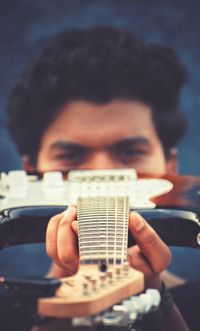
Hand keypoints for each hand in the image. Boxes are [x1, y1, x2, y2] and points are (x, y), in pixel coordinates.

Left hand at [46, 206, 170, 288]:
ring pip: (56, 252)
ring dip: (59, 227)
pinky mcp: (72, 264)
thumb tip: (132, 217)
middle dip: (65, 227)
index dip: (81, 236)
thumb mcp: (158, 257)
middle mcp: (92, 274)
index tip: (80, 220)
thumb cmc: (145, 268)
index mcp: (112, 272)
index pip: (89, 257)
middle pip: (65, 255)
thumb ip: (149, 238)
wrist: (137, 281)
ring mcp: (80, 270)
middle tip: (75, 208)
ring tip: (71, 210)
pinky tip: (66, 217)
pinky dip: (55, 230)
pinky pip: (54, 250)